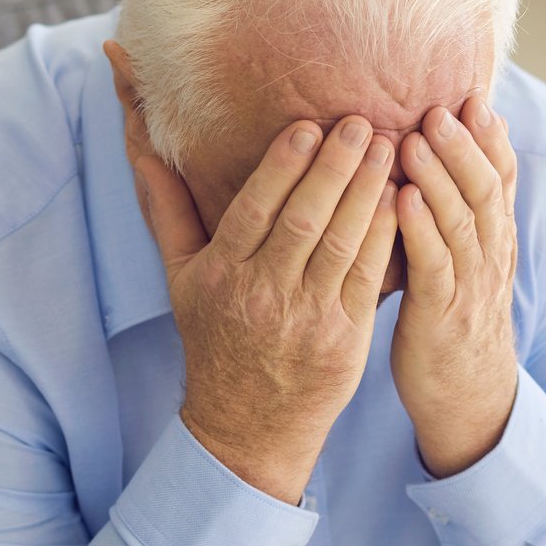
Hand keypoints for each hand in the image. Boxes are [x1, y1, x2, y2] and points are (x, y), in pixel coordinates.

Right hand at [134, 116, 398, 504]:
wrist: (248, 423)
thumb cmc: (215, 339)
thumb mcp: (181, 280)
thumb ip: (168, 212)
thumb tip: (145, 153)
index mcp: (222, 274)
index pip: (254, 210)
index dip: (282, 167)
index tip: (306, 127)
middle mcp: (263, 294)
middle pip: (303, 219)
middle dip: (334, 167)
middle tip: (358, 122)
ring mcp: (307, 317)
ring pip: (341, 243)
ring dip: (367, 191)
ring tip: (385, 147)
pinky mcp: (344, 337)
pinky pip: (368, 276)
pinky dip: (385, 235)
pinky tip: (399, 199)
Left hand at [392, 95, 519, 477]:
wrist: (466, 397)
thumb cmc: (452, 321)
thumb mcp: (464, 263)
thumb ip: (457, 216)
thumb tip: (444, 160)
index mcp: (496, 242)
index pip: (502, 180)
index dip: (490, 139)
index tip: (473, 98)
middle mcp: (491, 258)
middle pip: (486, 190)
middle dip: (464, 146)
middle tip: (441, 107)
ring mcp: (471, 287)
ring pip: (463, 221)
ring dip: (439, 176)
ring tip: (415, 136)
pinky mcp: (443, 315)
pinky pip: (435, 265)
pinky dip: (420, 227)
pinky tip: (401, 198)